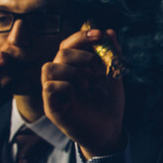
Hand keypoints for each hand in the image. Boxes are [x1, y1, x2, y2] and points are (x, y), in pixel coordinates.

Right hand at [41, 28, 124, 158]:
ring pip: (49, 67)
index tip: (100, 35)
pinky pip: (49, 87)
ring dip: (73, 70)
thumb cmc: (108, 103)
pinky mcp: (52, 107)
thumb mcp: (114, 75)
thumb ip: (112, 54)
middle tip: (100, 70)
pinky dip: (66, 84)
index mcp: (73, 67)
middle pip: (61, 52)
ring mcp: (54, 92)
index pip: (69, 44)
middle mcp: (61, 77)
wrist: (110, 130)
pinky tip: (81, 91)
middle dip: (83, 56)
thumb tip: (109, 32)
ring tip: (90, 83)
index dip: (82, 36)